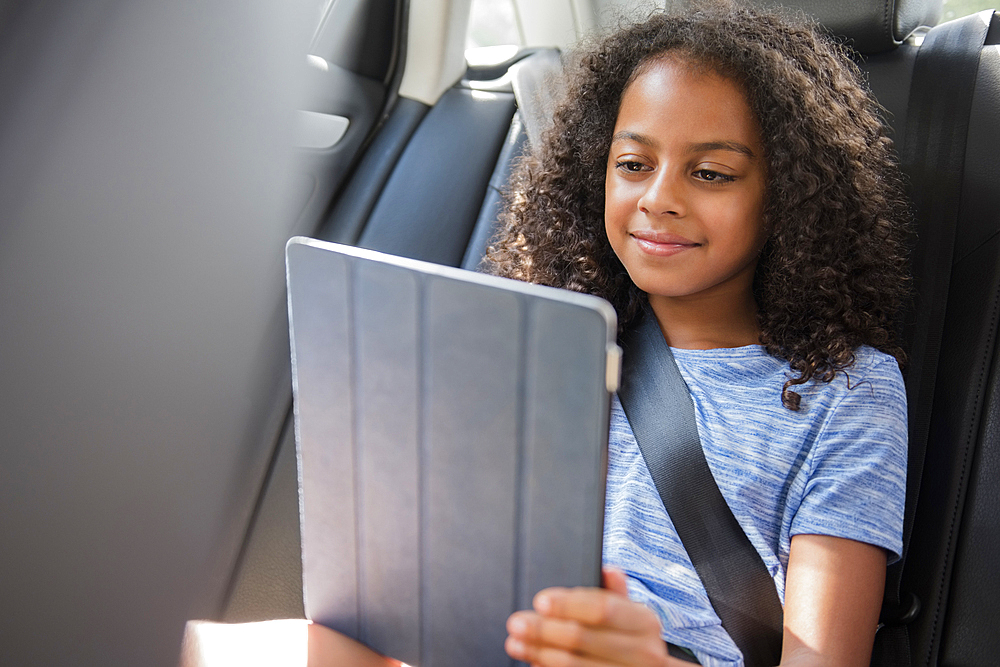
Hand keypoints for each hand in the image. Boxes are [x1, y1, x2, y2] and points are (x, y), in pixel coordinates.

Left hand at [505, 567, 680, 665]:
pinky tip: (535, 662)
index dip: (569, 604)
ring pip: (573, 664)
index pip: (602, 608)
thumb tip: (608, 570)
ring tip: (516, 643)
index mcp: (645, 622)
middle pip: (582, 638)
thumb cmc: (632, 641)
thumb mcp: (630, 614)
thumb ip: (614, 593)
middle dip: (543, 629)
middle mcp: (642, 652)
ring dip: (539, 652)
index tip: (540, 601)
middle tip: (516, 623)